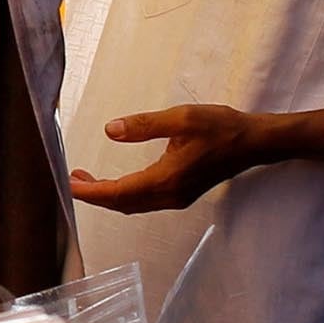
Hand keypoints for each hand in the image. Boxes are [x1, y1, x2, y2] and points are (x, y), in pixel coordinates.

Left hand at [68, 104, 323, 214]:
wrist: (255, 143)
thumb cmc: (221, 127)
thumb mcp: (182, 118)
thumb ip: (144, 125)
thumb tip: (110, 130)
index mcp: (166, 179)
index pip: (118, 192)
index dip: (90, 190)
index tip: (67, 182)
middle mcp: (169, 195)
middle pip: (122, 204)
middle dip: (94, 194)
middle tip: (71, 178)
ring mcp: (176, 198)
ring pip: (133, 205)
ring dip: (109, 195)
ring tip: (86, 178)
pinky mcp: (181, 194)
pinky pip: (145, 201)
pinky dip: (125, 194)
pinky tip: (117, 180)